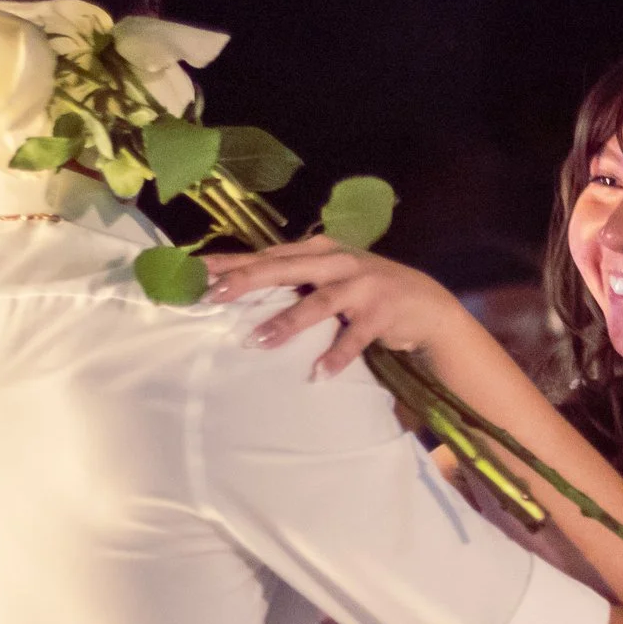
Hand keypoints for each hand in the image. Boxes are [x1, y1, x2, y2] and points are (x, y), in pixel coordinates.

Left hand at [204, 238, 466, 376]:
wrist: (426, 303)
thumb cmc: (366, 290)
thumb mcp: (330, 274)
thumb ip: (295, 276)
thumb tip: (240, 284)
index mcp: (319, 250)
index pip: (267, 254)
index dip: (233, 262)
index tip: (197, 270)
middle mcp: (338, 262)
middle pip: (285, 269)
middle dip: (248, 280)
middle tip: (214, 295)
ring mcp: (361, 286)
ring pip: (318, 303)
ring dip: (287, 322)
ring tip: (258, 341)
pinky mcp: (381, 314)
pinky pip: (354, 338)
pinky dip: (336, 356)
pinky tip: (319, 373)